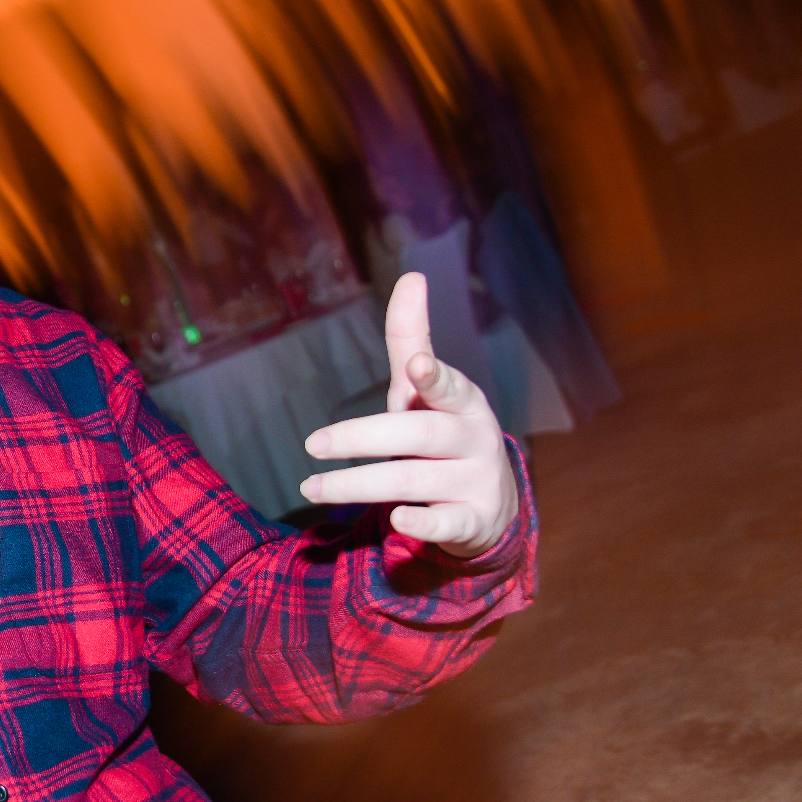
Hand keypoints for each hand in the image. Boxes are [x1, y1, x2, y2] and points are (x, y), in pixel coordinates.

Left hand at [297, 273, 518, 556]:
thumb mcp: (427, 389)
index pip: (450, 386)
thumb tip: (413, 276)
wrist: (489, 506)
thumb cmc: (444, 435)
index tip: (414, 366)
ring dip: (361, 485)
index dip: (433, 376)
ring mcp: (476, 482)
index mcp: (462, 402)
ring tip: (311, 487)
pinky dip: (424, 525)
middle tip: (313, 444)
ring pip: (415, 482)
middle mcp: (474, 439)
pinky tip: (397, 520)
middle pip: (418, 436)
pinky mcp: (472, 522)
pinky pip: (447, 525)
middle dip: (364, 438)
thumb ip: (412, 338)